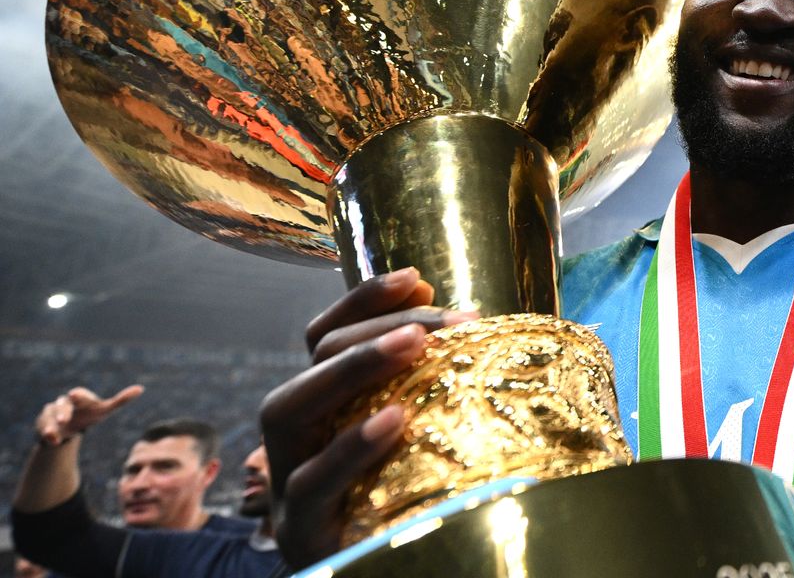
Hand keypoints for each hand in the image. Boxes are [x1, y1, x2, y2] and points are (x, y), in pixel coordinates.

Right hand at [35, 384, 143, 445]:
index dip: (78, 395)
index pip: (79, 395)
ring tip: (53, 435)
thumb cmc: (90, 414)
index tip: (74, 395)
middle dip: (63, 411)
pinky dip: (46, 434)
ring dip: (51, 425)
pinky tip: (51, 441)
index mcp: (80, 399)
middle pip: (62, 405)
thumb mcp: (104, 409)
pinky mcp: (44, 425)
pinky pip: (43, 429)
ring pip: (50, 417)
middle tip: (64, 419)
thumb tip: (141, 388)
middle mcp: (64, 404)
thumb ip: (121, 400)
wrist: (69, 425)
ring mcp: (52, 414)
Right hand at [261, 267, 478, 568]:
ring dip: (353, 367)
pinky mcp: (301, 534)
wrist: (409, 571)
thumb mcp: (420, 440)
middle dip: (373, 328)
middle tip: (438, 318)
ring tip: (415, 343)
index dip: (362, 301)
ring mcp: (288, 486)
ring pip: (288, 408)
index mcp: (322, 412)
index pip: (323, 338)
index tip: (416, 277)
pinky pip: (312, 484)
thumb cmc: (416, 506)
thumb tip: (474, 323)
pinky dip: (351, 446)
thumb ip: (430, 388)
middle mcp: (294, 440)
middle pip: (312, 361)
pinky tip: (396, 419)